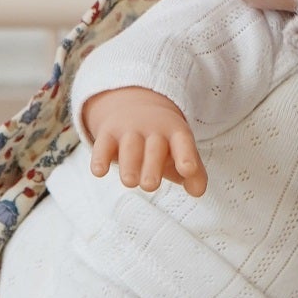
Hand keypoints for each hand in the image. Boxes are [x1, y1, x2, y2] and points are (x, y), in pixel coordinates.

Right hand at [84, 87, 207, 196]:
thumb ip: (194, 172)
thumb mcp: (180, 151)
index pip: (183, 143)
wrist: (133, 105)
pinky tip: (99, 171)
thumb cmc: (163, 141)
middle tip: (150, 186)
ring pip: (129, 147)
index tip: (188, 170)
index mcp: (175, 133)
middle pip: (154, 148)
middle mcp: (153, 130)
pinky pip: (102, 146)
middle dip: (152, 166)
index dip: (187, 156)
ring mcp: (129, 130)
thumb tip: (198, 191)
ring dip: (129, 164)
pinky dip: (100, 158)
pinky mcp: (107, 134)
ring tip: (130, 182)